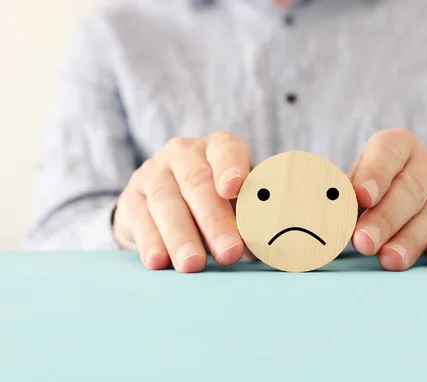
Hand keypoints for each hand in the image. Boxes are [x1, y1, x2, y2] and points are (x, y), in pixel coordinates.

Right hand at [112, 132, 254, 272]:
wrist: (165, 206)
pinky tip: (159, 261)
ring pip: (166, 202)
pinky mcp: (131, 198)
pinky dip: (150, 242)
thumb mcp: (237, 202)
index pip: (227, 150)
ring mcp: (154, 173)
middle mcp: (184, 154)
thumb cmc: (217, 202)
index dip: (231, 168)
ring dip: (181, 236)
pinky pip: (140, 219)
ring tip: (193, 265)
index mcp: (219, 148)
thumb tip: (262, 248)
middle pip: (198, 183)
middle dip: (214, 220)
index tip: (234, 189)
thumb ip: (250, 217)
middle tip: (229, 253)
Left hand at [349, 128, 426, 270]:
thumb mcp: (358, 181)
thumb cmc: (377, 187)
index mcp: (398, 146)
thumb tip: (322, 212)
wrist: (420, 195)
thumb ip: (343, 193)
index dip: (373, 174)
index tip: (360, 196)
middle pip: (408, 190)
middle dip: (384, 219)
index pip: (387, 153)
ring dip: (408, 241)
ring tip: (388, 260)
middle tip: (363, 242)